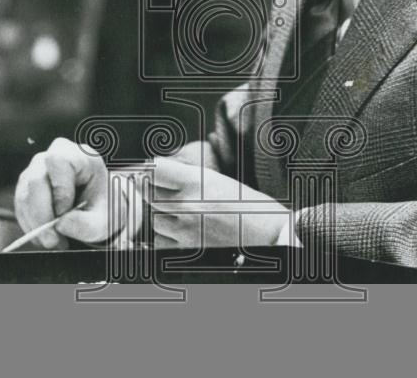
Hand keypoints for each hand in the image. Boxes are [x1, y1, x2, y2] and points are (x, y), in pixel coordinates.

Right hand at [14, 137, 138, 248]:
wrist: (98, 209)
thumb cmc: (103, 208)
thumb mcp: (103, 221)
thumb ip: (86, 224)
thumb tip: (61, 225)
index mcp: (81, 157)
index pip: (58, 162)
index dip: (58, 188)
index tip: (65, 212)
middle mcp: (56, 157)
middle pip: (35, 179)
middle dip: (41, 215)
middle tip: (52, 240)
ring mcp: (38, 169)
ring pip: (24, 194)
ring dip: (34, 223)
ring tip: (53, 241)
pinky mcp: (27, 185)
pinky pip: (20, 205)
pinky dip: (30, 224)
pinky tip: (45, 235)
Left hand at [148, 157, 289, 248]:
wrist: (269, 235)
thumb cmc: (248, 206)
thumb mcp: (218, 180)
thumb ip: (187, 177)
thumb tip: (160, 172)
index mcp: (197, 182)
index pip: (154, 169)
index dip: (150, 167)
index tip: (152, 169)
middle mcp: (187, 204)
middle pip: (147, 192)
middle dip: (149, 188)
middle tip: (156, 186)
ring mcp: (185, 228)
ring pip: (151, 216)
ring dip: (156, 211)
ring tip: (171, 208)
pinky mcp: (187, 248)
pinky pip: (159, 240)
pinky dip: (161, 234)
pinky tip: (174, 228)